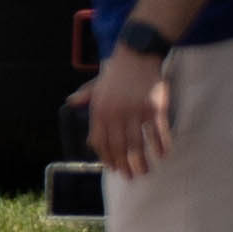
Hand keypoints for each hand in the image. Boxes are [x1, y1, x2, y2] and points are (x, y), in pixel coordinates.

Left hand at [83, 43, 176, 175]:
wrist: (138, 54)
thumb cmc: (117, 71)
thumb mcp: (97, 84)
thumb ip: (85, 96)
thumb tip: (70, 102)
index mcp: (100, 111)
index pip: (100, 142)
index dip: (107, 158)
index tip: (113, 168)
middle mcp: (116, 114)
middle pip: (119, 148)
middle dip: (124, 166)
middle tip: (131, 176)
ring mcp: (136, 112)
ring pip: (138, 145)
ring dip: (142, 162)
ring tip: (145, 171)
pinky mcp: (155, 108)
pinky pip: (158, 133)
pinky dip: (161, 146)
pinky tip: (162, 155)